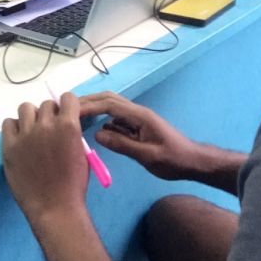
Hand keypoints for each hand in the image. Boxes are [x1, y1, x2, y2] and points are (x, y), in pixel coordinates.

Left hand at [2, 93, 88, 228]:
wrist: (55, 208)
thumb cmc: (73, 184)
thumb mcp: (81, 153)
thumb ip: (71, 133)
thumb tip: (65, 121)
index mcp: (68, 125)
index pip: (67, 98)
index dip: (67, 106)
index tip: (65, 115)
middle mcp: (46, 125)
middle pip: (46, 104)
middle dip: (50, 115)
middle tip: (50, 131)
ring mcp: (25, 134)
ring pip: (26, 108)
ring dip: (32, 117)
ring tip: (33, 133)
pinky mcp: (9, 145)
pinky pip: (8, 123)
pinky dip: (15, 128)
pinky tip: (20, 140)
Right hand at [79, 91, 194, 179]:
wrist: (193, 162)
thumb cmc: (173, 160)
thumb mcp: (148, 156)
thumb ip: (123, 144)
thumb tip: (97, 134)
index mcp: (140, 116)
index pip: (109, 104)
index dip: (89, 106)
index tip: (71, 112)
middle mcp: (137, 112)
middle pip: (108, 99)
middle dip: (88, 101)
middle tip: (67, 108)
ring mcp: (137, 118)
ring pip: (111, 106)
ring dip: (94, 107)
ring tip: (75, 116)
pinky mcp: (137, 126)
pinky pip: (116, 118)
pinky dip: (102, 118)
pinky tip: (92, 128)